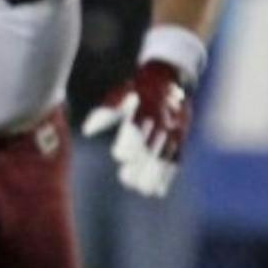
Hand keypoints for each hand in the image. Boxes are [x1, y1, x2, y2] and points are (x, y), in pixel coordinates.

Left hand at [81, 61, 190, 196]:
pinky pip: (177, 157)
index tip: (120, 156)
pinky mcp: (181, 136)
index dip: (131, 142)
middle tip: (127, 179)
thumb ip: (104, 113)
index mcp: (146, 106)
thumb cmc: (135, 89)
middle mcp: (163, 117)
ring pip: (166, 154)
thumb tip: (86, 131)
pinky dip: (168, 175)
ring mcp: (174, 128)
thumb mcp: (119, 95)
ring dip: (156, 174)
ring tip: (143, 190)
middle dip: (142, 163)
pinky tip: (158, 190)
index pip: (139, 126)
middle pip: (153, 143)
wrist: (168, 76)